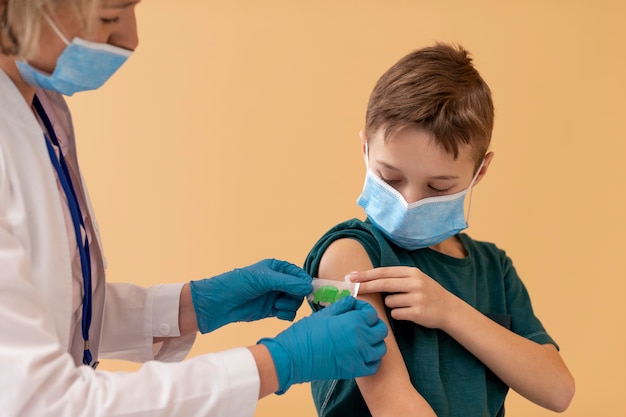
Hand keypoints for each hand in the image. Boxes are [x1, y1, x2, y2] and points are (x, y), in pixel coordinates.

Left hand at [189, 259, 311, 332]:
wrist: (219, 304)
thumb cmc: (237, 284)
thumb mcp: (264, 279)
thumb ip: (287, 283)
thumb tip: (308, 287)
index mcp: (277, 268)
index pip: (299, 275)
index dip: (304, 283)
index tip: (307, 291)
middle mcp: (278, 281)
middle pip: (299, 290)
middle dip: (295, 296)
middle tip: (284, 299)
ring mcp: (275, 296)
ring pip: (295, 302)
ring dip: (289, 305)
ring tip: (276, 306)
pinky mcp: (271, 310)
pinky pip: (288, 313)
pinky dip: (286, 314)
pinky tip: (277, 313)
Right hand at [258, 297, 387, 393]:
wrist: (293, 357)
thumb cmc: (305, 333)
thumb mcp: (325, 313)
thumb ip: (343, 305)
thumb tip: (354, 302)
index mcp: (353, 321)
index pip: (372, 314)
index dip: (364, 310)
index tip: (356, 311)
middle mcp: (360, 339)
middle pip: (381, 330)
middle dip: (373, 325)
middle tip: (361, 324)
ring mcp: (359, 356)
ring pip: (380, 348)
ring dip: (374, 342)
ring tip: (362, 339)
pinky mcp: (354, 370)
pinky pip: (374, 365)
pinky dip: (372, 359)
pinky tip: (363, 354)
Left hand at [348, 266, 457, 329]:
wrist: (449, 309)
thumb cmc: (426, 293)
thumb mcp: (415, 279)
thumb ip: (396, 277)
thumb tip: (368, 278)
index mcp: (412, 272)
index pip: (384, 272)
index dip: (366, 274)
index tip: (352, 276)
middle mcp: (415, 283)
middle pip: (383, 284)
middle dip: (365, 286)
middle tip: (351, 287)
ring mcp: (417, 297)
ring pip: (389, 302)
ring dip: (392, 305)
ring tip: (406, 304)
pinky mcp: (418, 312)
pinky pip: (396, 313)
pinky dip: (398, 314)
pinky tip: (410, 313)